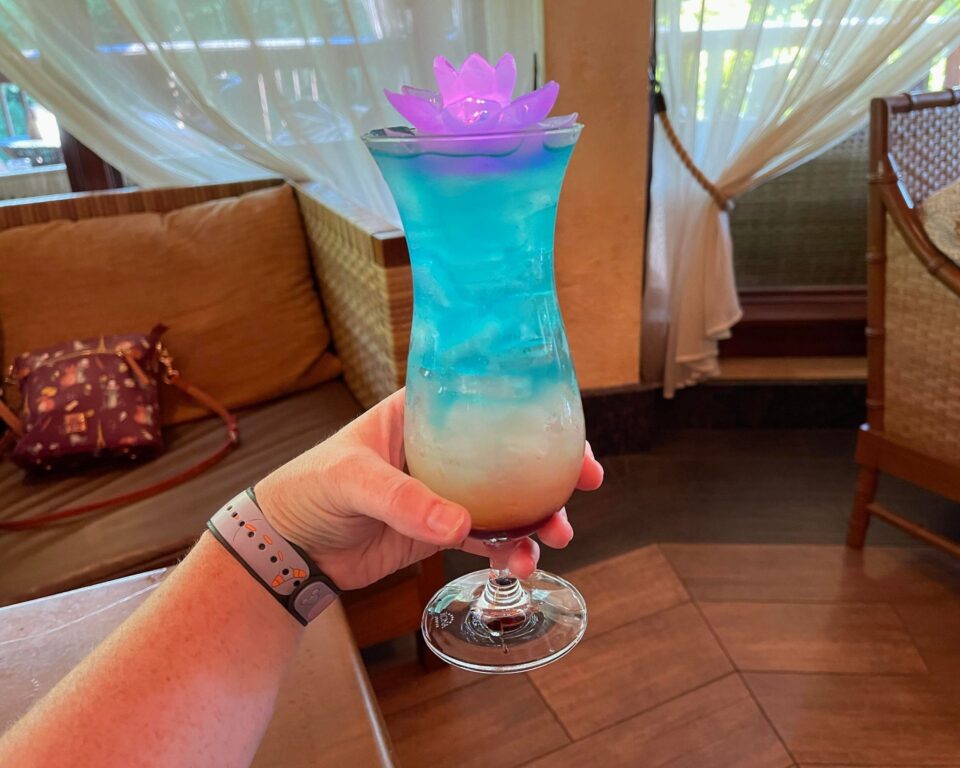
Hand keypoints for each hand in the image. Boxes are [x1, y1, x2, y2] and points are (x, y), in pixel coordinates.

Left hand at [254, 388, 603, 589]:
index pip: (486, 400)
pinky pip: (486, 537)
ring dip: (537, 516)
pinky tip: (523, 562)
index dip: (533, 410)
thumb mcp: (351, 480)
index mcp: (421, 413)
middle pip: (510, 450)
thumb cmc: (309, 489)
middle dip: (552, 467)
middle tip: (586, 483)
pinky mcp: (440, 529)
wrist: (289, 547)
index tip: (569, 429)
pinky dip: (509, 549)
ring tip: (556, 537)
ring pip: (507, 497)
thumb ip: (403, 499)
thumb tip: (459, 523)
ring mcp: (445, 490)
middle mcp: (441, 448)